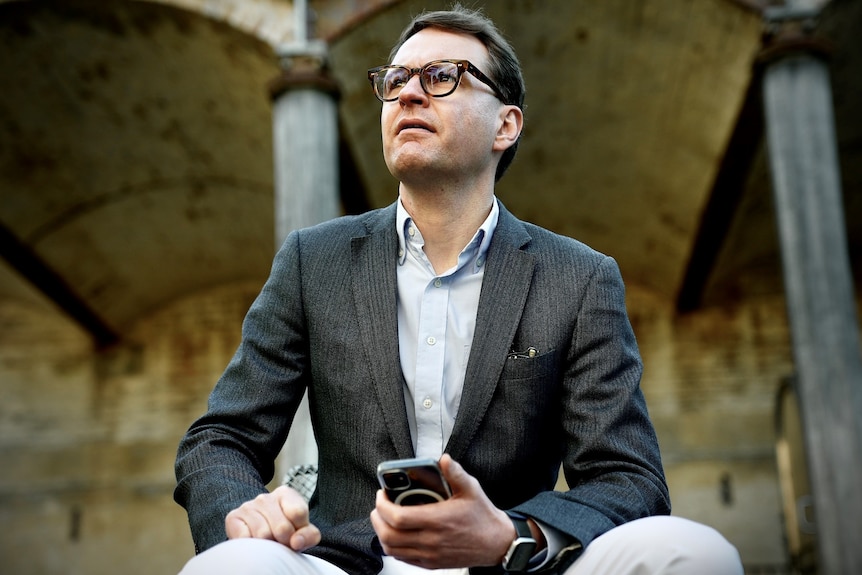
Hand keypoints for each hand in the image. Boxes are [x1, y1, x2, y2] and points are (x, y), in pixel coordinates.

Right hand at [225, 485, 320, 550]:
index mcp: (286, 494)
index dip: (299, 530)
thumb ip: (309, 535)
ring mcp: (247, 506)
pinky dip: (252, 545)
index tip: (295, 534)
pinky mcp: (233, 517)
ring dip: (268, 545)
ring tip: (268, 541)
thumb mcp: (302, 531)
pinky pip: (246, 539)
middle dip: (284, 541)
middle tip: (280, 541)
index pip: (298, 513)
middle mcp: (265, 497)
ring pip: (263, 535)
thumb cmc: (285, 530)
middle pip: (282, 527)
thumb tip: (296, 541)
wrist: (257, 533)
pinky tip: (253, 540)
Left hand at [370, 454, 515, 568]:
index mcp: (438, 520)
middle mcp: (431, 540)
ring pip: (392, 549)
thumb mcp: (471, 489)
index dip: (382, 505)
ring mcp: (430, 554)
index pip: (397, 517)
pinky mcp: (431, 563)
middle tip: (379, 506)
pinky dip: (393, 547)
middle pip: (389, 536)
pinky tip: (397, 534)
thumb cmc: (483, 517)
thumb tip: (444, 459)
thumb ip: (455, 473)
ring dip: (382, 533)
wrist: (496, 543)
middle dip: (377, 519)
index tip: (382, 494)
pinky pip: (403, 558)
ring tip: (384, 519)